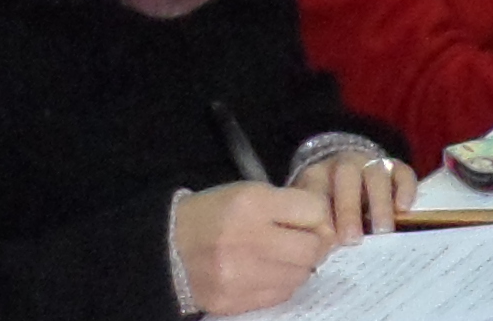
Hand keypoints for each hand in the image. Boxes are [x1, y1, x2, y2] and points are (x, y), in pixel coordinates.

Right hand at [174, 184, 337, 314]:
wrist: (165, 246)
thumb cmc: (213, 214)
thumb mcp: (248, 193)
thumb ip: (289, 205)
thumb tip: (327, 228)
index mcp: (251, 203)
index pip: (314, 210)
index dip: (319, 215)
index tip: (313, 219)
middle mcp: (247, 239)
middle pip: (311, 248)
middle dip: (314, 245)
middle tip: (302, 241)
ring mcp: (238, 274)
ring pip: (298, 276)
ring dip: (297, 267)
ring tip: (279, 256)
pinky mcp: (232, 301)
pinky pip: (278, 295)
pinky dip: (279, 284)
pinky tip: (265, 272)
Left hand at [305, 151, 408, 238]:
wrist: (350, 179)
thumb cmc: (327, 205)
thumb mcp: (313, 212)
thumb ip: (315, 226)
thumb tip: (320, 248)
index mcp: (318, 175)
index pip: (316, 187)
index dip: (320, 215)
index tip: (327, 240)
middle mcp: (347, 164)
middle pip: (347, 175)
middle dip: (349, 209)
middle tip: (352, 240)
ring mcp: (373, 164)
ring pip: (377, 173)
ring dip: (379, 203)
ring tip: (382, 231)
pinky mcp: (397, 169)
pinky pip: (404, 173)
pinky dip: (405, 190)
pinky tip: (403, 210)